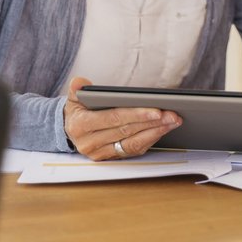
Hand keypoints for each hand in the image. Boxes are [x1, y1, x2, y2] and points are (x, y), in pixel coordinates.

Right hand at [63, 77, 181, 160]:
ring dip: (156, 132)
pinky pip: (133, 150)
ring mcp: (100, 153)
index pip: (114, 119)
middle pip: (127, 132)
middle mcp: (90, 143)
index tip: (156, 110)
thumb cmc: (77, 110)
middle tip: (172, 114)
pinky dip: (150, 140)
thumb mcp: (74, 98)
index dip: (136, 115)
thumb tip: (79, 83)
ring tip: (173, 121)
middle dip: (152, 122)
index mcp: (81, 126)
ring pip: (132, 144)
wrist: (68, 130)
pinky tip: (162, 129)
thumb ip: (77, 89)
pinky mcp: (110, 158)